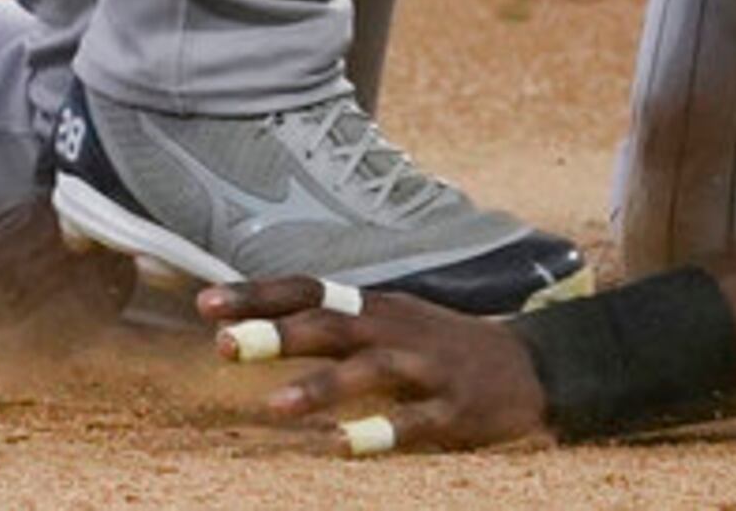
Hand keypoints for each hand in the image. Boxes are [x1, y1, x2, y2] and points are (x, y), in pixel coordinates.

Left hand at [195, 277, 551, 453]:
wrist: (529, 367)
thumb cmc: (437, 346)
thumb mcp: (387, 320)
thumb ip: (331, 321)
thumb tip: (255, 320)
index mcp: (374, 306)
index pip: (309, 290)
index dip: (258, 294)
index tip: (206, 303)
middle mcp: (395, 329)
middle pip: (331, 324)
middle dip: (277, 333)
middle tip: (225, 345)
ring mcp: (426, 367)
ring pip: (369, 370)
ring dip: (321, 386)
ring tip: (274, 406)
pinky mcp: (453, 410)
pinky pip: (415, 423)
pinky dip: (382, 432)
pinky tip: (349, 447)